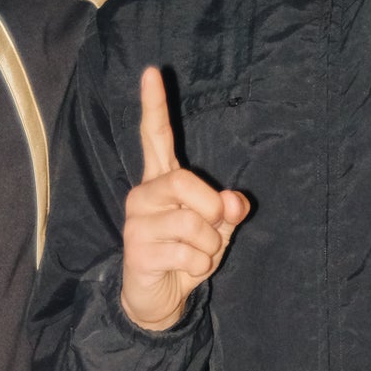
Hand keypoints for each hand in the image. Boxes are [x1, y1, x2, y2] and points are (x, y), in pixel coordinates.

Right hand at [120, 66, 249, 331]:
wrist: (162, 298)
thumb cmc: (188, 254)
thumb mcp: (218, 229)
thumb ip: (227, 209)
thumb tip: (234, 203)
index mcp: (162, 181)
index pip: (155, 137)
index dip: (154, 106)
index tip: (152, 72)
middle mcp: (144, 195)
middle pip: (182, 181)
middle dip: (211, 207)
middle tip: (216, 226)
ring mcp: (136, 222)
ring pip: (190, 223)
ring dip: (208, 246)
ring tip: (196, 255)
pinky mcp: (136, 250)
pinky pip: (186, 252)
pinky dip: (199, 265)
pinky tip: (185, 270)